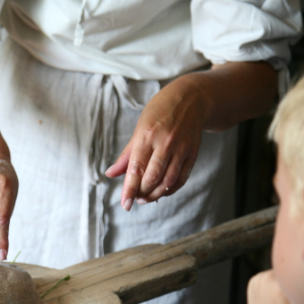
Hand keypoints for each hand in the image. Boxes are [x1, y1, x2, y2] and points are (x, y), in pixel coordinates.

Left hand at [105, 76, 206, 209]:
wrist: (191, 99)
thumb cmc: (160, 112)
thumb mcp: (139, 128)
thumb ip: (126, 155)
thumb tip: (110, 174)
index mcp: (147, 136)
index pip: (136, 169)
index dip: (129, 189)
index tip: (125, 204)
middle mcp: (165, 143)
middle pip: (152, 178)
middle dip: (142, 193)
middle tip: (135, 198)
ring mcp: (181, 149)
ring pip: (168, 181)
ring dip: (155, 195)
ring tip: (145, 198)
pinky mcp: (193, 154)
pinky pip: (181, 179)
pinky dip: (170, 189)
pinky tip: (161, 191)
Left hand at [242, 270, 303, 303]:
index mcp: (280, 291)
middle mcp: (267, 281)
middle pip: (296, 270)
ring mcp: (259, 279)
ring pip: (287, 271)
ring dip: (295, 282)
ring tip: (299, 301)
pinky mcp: (255, 281)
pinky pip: (277, 275)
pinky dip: (284, 283)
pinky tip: (287, 300)